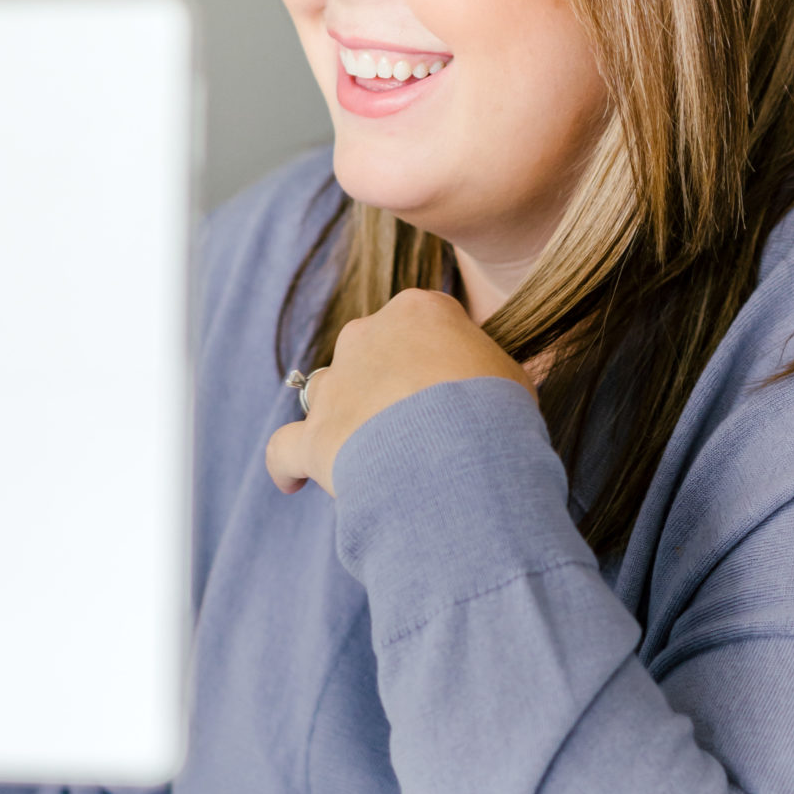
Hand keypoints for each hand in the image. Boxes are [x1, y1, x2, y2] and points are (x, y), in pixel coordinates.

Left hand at [266, 290, 534, 495]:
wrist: (458, 455)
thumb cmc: (496, 413)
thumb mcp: (509, 377)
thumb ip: (483, 372)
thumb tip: (484, 388)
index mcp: (417, 311)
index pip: (422, 323)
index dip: (438, 359)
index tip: (456, 390)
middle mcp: (367, 336)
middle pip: (369, 353)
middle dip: (387, 385)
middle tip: (421, 427)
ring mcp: (335, 386)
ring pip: (329, 394)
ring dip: (345, 418)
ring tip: (374, 456)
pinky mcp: (314, 436)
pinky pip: (284, 448)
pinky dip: (288, 465)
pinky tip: (293, 481)